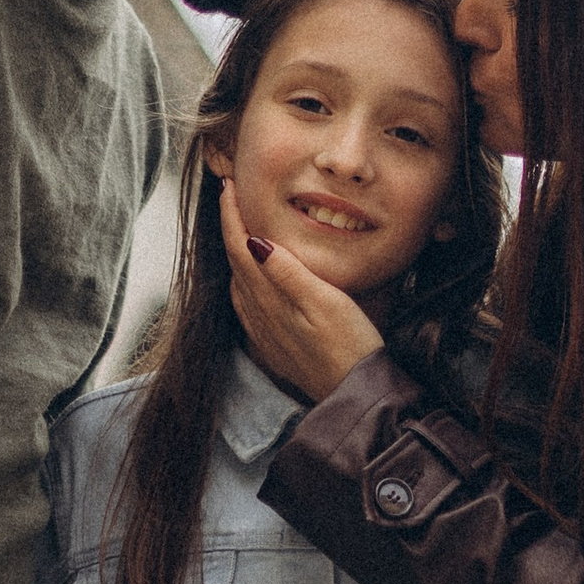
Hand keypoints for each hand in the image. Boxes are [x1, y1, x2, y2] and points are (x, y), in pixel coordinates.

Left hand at [219, 176, 386, 401]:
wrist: (354, 397)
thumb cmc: (350, 347)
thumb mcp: (325, 303)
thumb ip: (288, 273)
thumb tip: (253, 241)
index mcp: (270, 299)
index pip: (241, 248)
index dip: (232, 216)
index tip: (229, 186)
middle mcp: (260, 316)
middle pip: (235, 262)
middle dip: (231, 227)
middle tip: (231, 196)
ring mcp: (264, 333)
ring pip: (238, 284)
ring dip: (235, 253)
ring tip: (240, 228)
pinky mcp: (274, 346)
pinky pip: (247, 305)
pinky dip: (244, 280)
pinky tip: (252, 280)